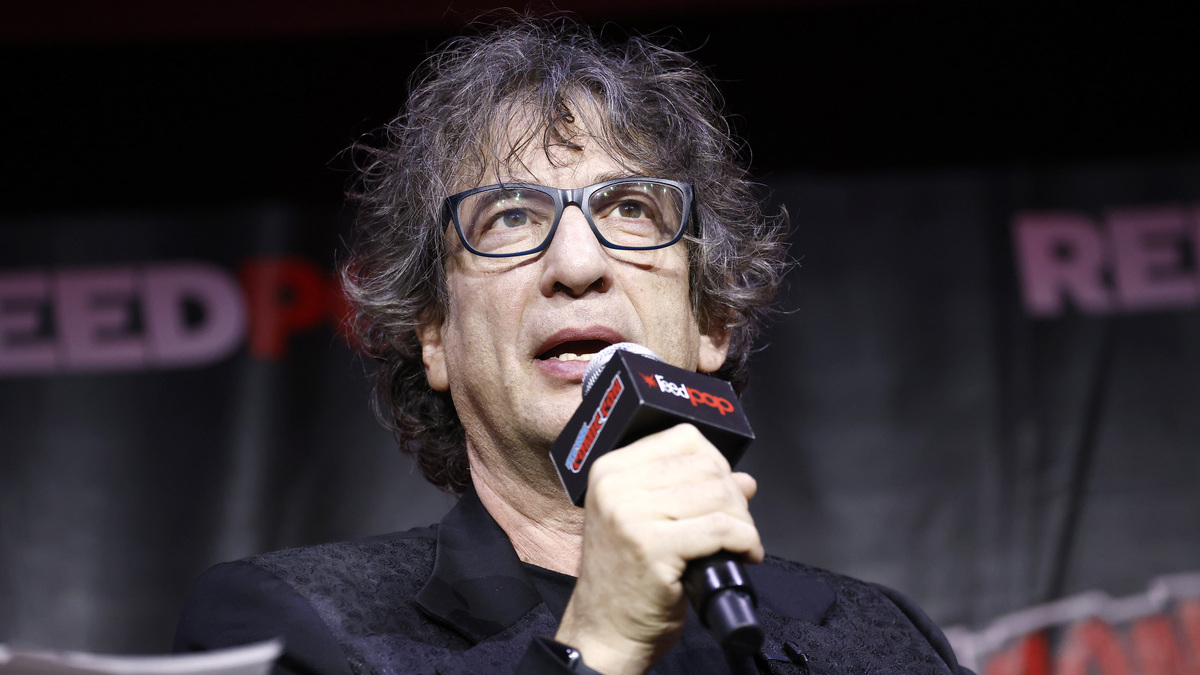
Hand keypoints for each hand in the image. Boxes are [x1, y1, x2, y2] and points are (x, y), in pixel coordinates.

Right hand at [554, 424, 762, 674]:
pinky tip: (744, 555)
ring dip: (742, 521)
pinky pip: (720, 529)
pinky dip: (744, 541)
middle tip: (735, 526)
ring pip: (717, 495)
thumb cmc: (625, 580)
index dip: (715, 463)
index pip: (683, 438)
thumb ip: (689, 492)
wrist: (605, 630)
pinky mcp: (653, 546)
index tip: (722, 492)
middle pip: (705, 466)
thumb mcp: (648, 523)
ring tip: (738, 543)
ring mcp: (630, 515)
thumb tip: (742, 479)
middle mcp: (615, 486)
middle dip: (733, 497)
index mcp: (609, 470)